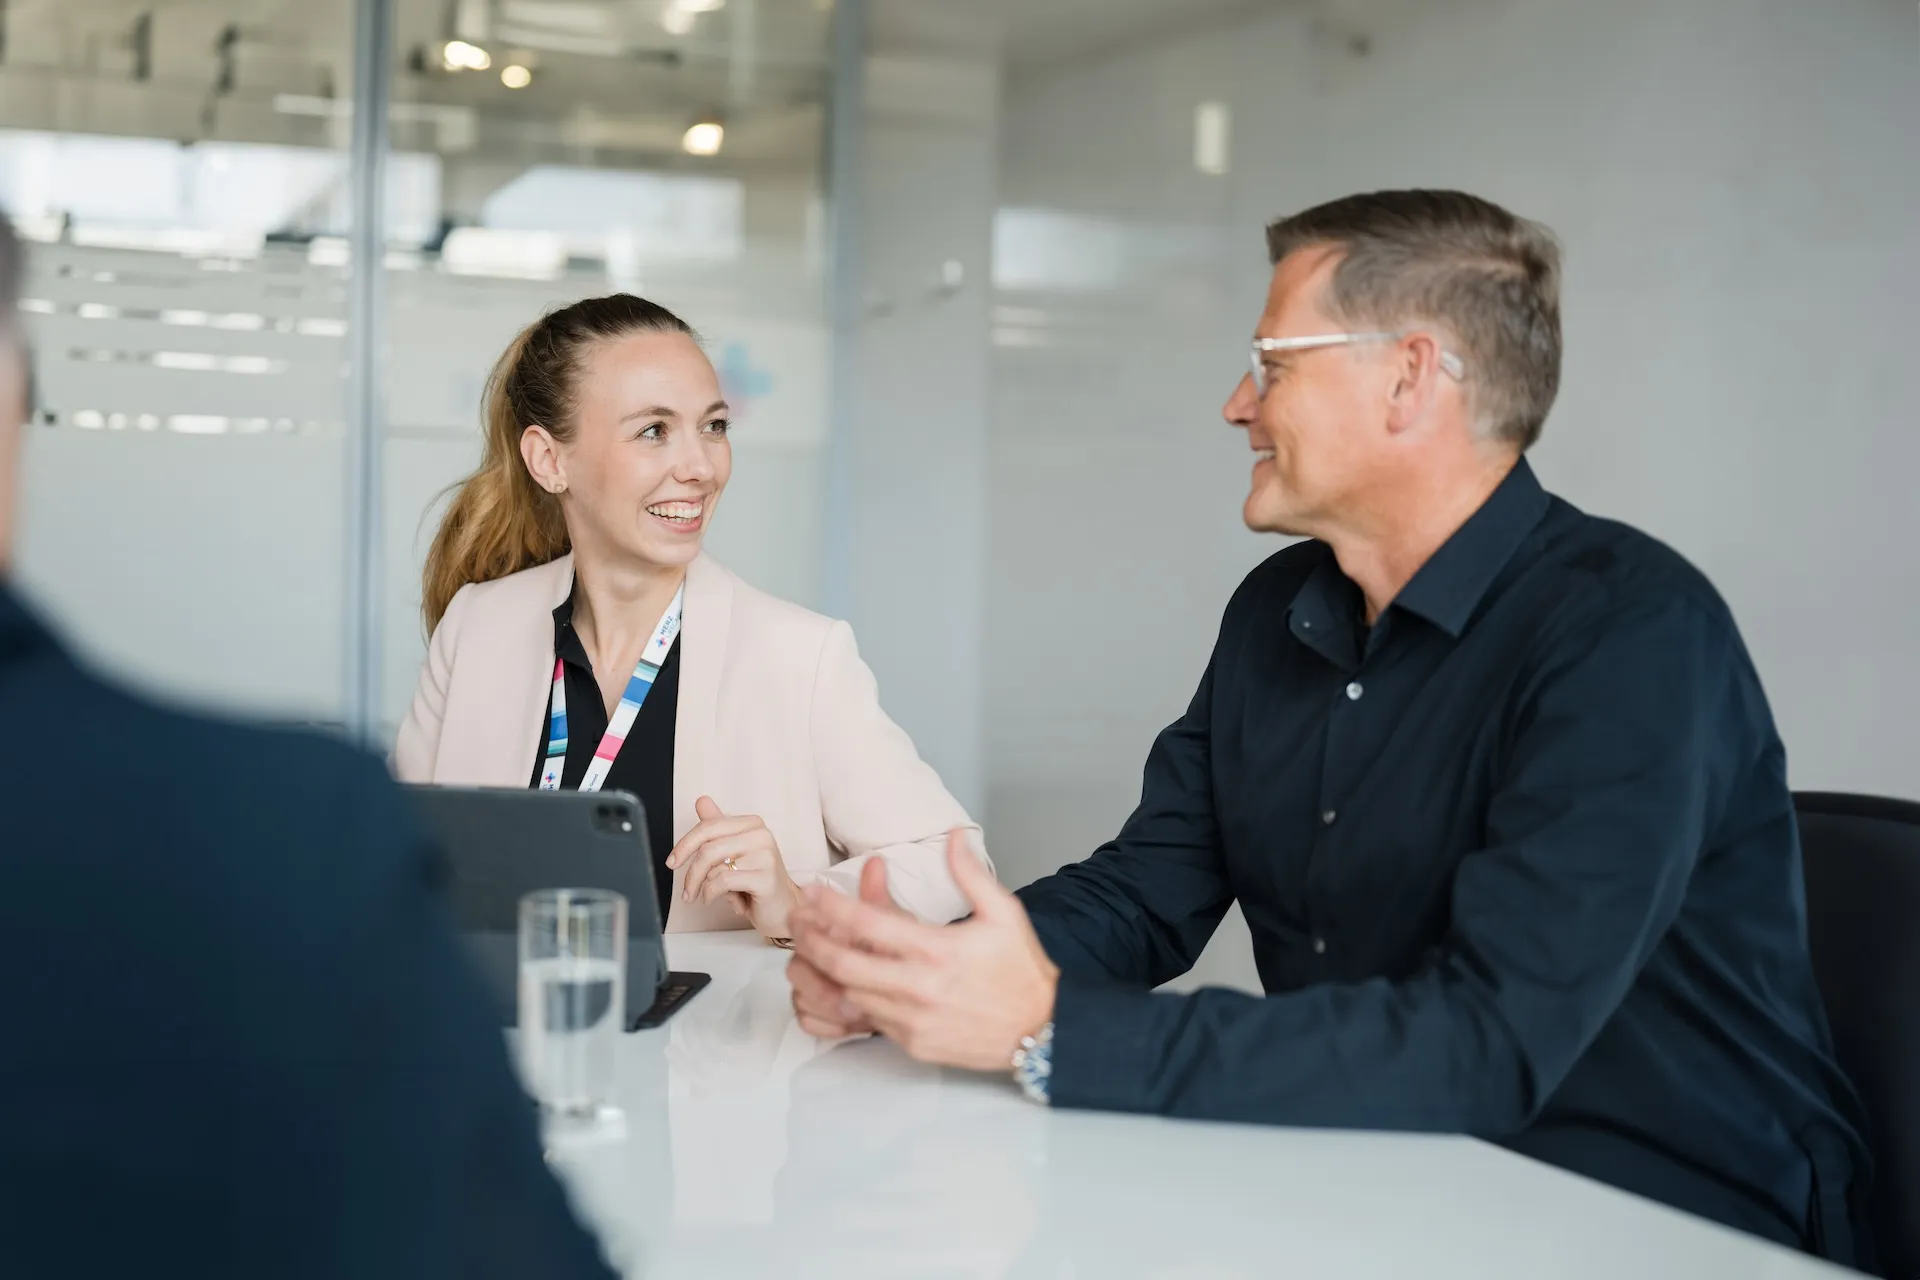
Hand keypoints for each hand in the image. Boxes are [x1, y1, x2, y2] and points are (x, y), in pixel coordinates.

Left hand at [666, 796, 801, 939]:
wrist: (782, 908)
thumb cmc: (755, 881)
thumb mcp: (733, 852)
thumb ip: (717, 828)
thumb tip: (701, 800)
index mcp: (752, 823)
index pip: (708, 826)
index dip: (684, 845)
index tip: (672, 863)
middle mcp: (761, 834)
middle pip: (708, 847)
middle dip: (691, 872)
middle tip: (686, 891)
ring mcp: (766, 855)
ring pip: (714, 866)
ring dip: (700, 886)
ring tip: (701, 896)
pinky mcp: (766, 877)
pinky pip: (723, 881)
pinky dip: (710, 893)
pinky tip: (711, 899)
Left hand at [788, 829, 1058, 1072]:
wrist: (1043, 1030)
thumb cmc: (1021, 970)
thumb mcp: (1004, 913)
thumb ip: (970, 873)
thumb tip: (953, 836)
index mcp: (937, 950)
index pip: (868, 925)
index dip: (832, 906)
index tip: (813, 892)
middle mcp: (919, 988)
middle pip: (843, 964)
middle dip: (811, 941)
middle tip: (797, 923)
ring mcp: (913, 1022)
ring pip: (849, 995)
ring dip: (824, 973)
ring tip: (809, 950)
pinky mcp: (914, 1046)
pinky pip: (869, 1021)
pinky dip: (851, 1000)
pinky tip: (843, 982)